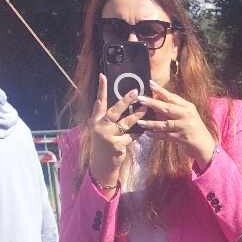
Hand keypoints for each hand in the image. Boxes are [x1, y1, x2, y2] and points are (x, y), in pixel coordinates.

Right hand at [84, 75, 144, 192]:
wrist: (101, 165)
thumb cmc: (104, 144)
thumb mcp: (101, 129)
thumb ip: (106, 117)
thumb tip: (117, 102)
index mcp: (95, 120)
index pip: (99, 102)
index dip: (101, 89)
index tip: (103, 76)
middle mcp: (100, 127)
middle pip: (114, 110)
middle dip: (125, 101)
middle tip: (135, 92)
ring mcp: (108, 136)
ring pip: (126, 123)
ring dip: (137, 116)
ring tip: (146, 109)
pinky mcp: (116, 145)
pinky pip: (131, 136)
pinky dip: (138, 133)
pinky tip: (144, 131)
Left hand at [135, 81, 215, 168]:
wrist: (205, 144)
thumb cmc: (193, 128)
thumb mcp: (187, 115)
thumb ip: (175, 107)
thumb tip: (156, 99)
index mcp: (188, 107)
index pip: (172, 97)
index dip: (161, 90)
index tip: (150, 83)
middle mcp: (187, 115)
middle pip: (167, 108)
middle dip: (153, 103)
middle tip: (140, 99)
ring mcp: (185, 127)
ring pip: (165, 124)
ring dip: (151, 123)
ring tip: (140, 122)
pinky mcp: (182, 138)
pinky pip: (166, 136)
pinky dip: (156, 135)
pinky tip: (148, 134)